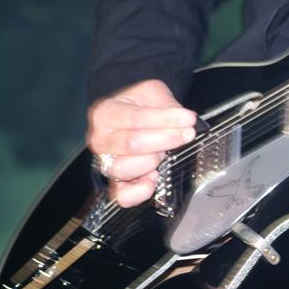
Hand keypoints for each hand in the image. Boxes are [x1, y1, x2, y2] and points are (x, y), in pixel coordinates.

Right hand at [86, 79, 196, 206]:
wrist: (127, 112)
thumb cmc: (138, 103)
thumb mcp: (151, 92)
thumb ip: (166, 105)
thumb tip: (186, 120)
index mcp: (105, 113)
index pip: (136, 118)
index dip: (166, 120)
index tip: (189, 119)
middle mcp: (100, 139)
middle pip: (133, 144)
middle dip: (166, 139)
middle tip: (186, 134)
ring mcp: (104, 162)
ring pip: (124, 169)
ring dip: (153, 160)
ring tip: (164, 152)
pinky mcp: (114, 182)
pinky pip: (122, 195)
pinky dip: (140, 191)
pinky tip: (155, 177)